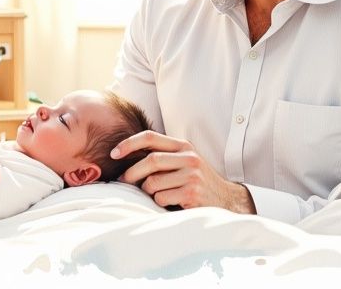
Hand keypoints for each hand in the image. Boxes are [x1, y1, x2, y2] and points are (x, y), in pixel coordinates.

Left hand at [111, 130, 254, 213]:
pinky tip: (170, 203)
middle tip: (123, 181)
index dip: (129, 143)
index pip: (151, 137)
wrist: (226, 200)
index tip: (113, 153)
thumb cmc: (196, 181)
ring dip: (148, 192)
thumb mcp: (184, 162)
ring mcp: (192, 176)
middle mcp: (189, 158)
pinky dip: (159, 202)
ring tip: (157, 194)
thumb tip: (125, 159)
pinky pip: (162, 198)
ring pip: (153, 183)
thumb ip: (163, 156)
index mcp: (183, 146)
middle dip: (131, 172)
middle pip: (150, 160)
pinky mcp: (192, 194)